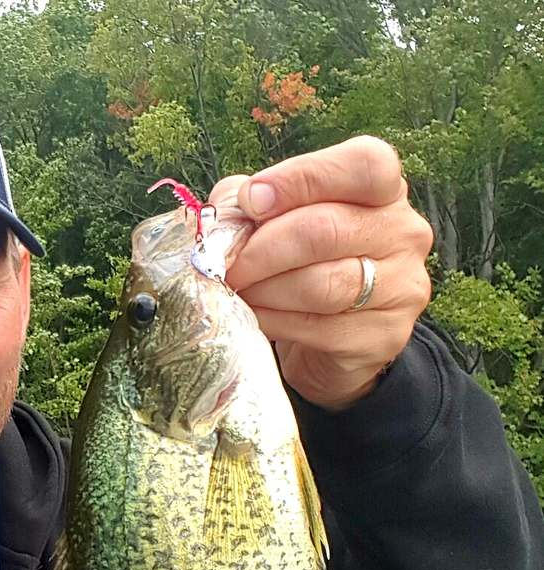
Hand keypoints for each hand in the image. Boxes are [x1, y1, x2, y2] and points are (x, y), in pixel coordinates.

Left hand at [208, 136, 432, 410]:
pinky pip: (319, 327)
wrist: (326, 343)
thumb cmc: (297, 266)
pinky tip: (254, 318)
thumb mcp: (272, 222)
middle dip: (262, 249)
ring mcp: (402, 286)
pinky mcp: (385, 335)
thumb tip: (229, 209)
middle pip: (326, 230)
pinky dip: (274, 321)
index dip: (300, 179)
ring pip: (322, 284)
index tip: (250, 201)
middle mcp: (403, 232)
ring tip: (236, 292)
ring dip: (265, 289)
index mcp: (383, 190)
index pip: (363, 165)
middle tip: (225, 267)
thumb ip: (248, 202)